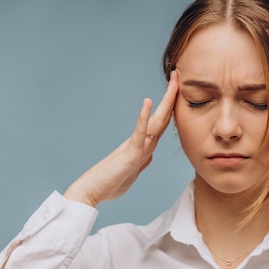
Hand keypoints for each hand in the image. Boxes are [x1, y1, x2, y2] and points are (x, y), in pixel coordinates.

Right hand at [63, 71, 178, 206]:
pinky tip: (148, 103)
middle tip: (177, 76)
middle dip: (171, 97)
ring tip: (173, 83)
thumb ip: (141, 162)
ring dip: (166, 102)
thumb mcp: (132, 172)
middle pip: (161, 117)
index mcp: (142, 146)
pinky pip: (138, 133)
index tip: (177, 92)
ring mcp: (135, 146)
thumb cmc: (110, 184)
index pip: (161, 124)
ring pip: (155, 121)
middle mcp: (140, 142)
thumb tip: (149, 154)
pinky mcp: (129, 153)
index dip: (171, 108)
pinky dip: (143, 118)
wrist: (91, 191)